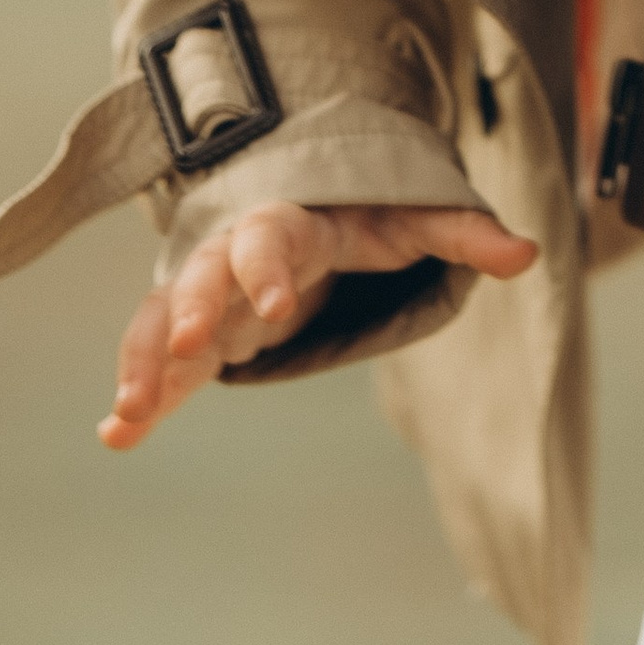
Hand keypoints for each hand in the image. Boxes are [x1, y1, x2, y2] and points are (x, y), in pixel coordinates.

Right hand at [100, 198, 536, 448]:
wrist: (306, 209)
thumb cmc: (362, 217)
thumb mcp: (412, 219)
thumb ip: (462, 233)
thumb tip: (527, 254)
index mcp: (291, 225)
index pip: (273, 238)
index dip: (270, 268)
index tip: (274, 307)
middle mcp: (235, 257)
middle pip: (204, 276)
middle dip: (191, 307)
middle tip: (186, 346)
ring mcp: (207, 298)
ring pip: (164, 321)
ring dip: (145, 360)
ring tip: (127, 411)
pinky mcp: (194, 340)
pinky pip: (158, 363)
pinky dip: (137, 394)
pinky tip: (116, 435)